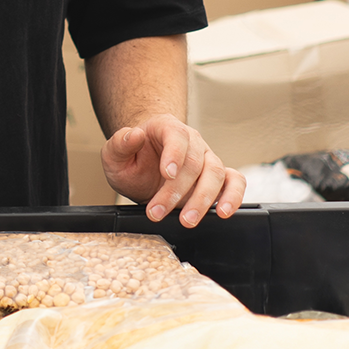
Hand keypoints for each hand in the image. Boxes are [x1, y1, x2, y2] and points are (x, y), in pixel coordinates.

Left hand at [102, 112, 245, 227]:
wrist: (142, 166)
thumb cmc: (131, 157)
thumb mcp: (114, 153)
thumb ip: (120, 143)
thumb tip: (134, 134)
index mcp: (166, 128)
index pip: (177, 136)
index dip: (174, 155)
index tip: (167, 174)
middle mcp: (192, 141)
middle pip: (194, 162)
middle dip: (176, 191)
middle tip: (158, 212)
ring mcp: (206, 158)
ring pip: (215, 174)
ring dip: (202, 199)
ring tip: (188, 220)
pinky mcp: (217, 177)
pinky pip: (234, 181)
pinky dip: (233, 196)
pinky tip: (223, 212)